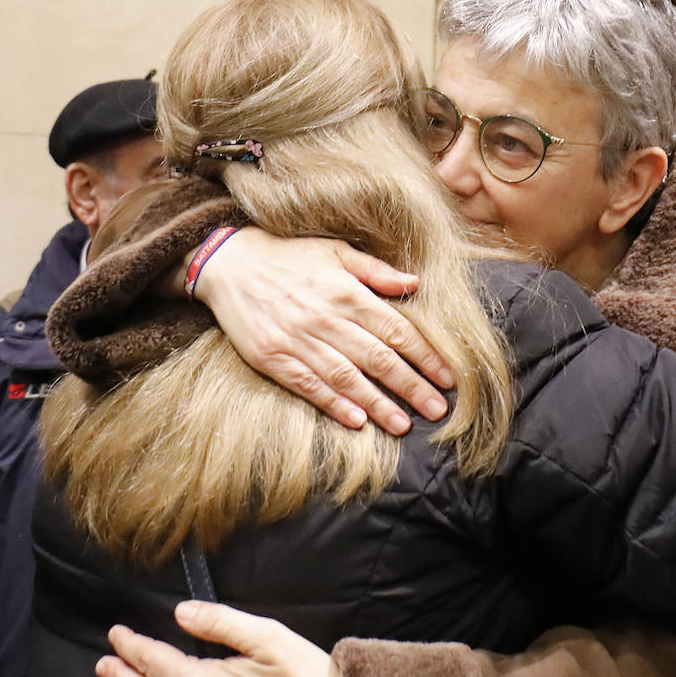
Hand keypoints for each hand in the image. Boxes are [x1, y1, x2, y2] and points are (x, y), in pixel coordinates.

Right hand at [191, 227, 454, 435]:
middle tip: (437, 410)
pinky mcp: (273, 357)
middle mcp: (326, 317)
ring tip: (402, 424)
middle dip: (411, 386)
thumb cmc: (289, 256)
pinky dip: (333, 404)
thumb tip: (414, 284)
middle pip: (378, 358)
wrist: (228, 263)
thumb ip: (375, 271)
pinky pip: (308, 385)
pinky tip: (356, 422)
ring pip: (346, 377)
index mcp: (347, 292)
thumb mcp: (335, 251)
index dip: (424, 355)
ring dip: (377, 403)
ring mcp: (298, 340)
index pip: (396, 329)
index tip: (447, 377)